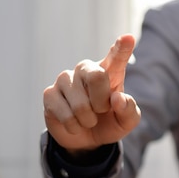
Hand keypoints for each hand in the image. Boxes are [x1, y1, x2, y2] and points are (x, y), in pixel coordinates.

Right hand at [43, 35, 140, 155]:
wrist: (87, 139)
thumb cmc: (110, 122)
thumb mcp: (127, 121)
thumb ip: (128, 110)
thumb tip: (117, 98)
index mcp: (110, 71)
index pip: (116, 56)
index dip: (122, 48)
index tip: (128, 38)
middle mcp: (86, 70)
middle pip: (96, 76)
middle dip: (102, 103)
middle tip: (101, 111)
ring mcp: (65, 79)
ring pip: (80, 104)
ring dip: (88, 120)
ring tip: (88, 119)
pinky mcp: (49, 93)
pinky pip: (65, 114)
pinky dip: (74, 126)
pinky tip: (74, 123)